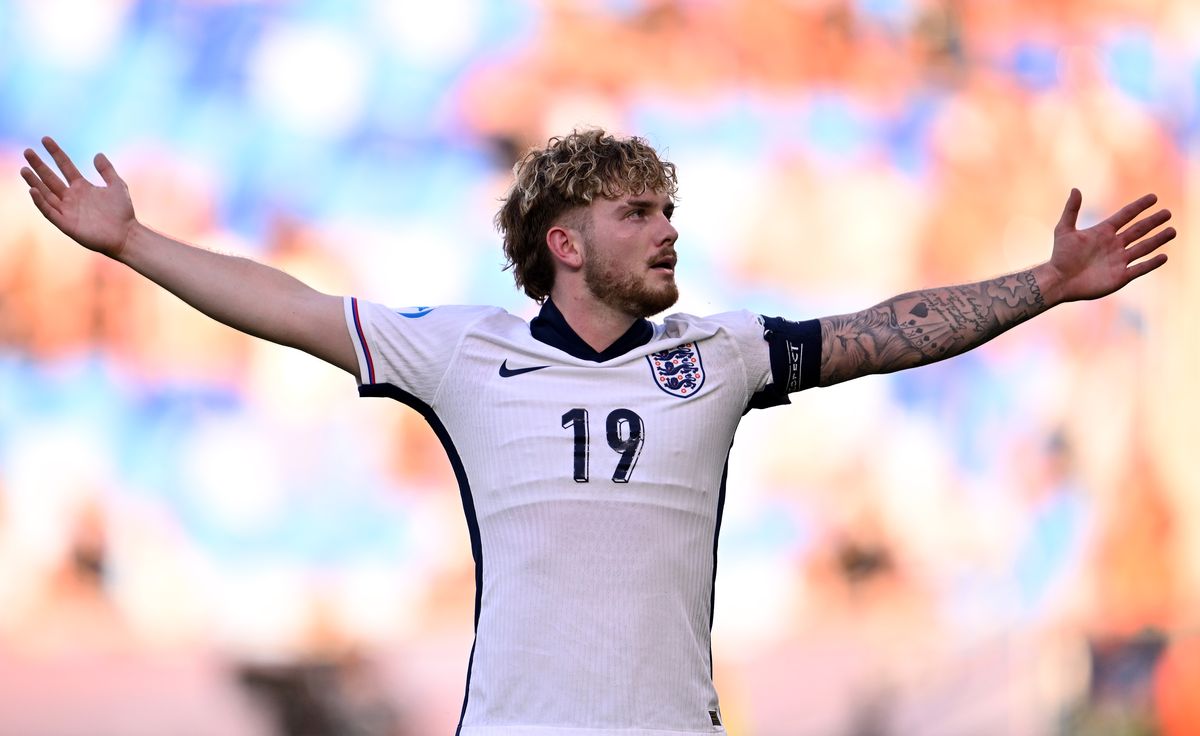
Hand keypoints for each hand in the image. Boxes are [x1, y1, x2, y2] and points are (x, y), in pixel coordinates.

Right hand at [20, 136, 135, 258]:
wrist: (126, 235)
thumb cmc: (122, 212)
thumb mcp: (117, 186)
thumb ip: (107, 170)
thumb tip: (97, 154)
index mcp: (82, 187)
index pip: (65, 165)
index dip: (55, 153)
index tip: (45, 139)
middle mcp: (71, 197)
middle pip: (51, 178)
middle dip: (39, 165)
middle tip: (27, 151)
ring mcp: (68, 210)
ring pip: (46, 194)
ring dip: (35, 182)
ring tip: (25, 169)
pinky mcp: (66, 224)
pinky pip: (49, 212)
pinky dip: (41, 202)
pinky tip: (34, 190)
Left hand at [1047, 188, 1175, 302]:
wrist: (1059, 281)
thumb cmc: (1060, 256)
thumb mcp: (1064, 230)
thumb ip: (1071, 210)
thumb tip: (1076, 189)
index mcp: (1103, 232)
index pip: (1125, 215)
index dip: (1139, 206)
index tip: (1153, 197)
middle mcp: (1114, 245)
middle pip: (1138, 230)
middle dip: (1153, 221)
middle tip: (1167, 213)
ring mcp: (1119, 260)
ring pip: (1143, 248)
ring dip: (1158, 240)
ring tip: (1172, 231)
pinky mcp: (1120, 276)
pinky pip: (1140, 268)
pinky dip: (1152, 263)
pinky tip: (1164, 256)